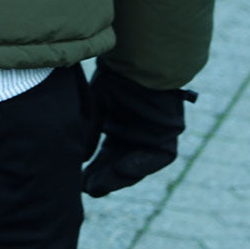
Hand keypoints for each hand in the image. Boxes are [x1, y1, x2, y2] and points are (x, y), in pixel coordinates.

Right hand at [82, 60, 196, 197]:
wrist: (142, 60)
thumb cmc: (118, 77)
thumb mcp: (98, 106)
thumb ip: (91, 131)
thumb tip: (80, 156)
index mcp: (121, 127)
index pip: (107, 155)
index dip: (95, 168)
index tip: (80, 180)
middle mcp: (137, 135)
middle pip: (119, 164)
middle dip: (103, 177)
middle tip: (87, 188)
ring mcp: (153, 138)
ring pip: (136, 165)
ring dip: (118, 176)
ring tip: (99, 185)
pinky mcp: (169, 138)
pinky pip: (156, 158)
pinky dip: (139, 165)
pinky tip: (121, 169)